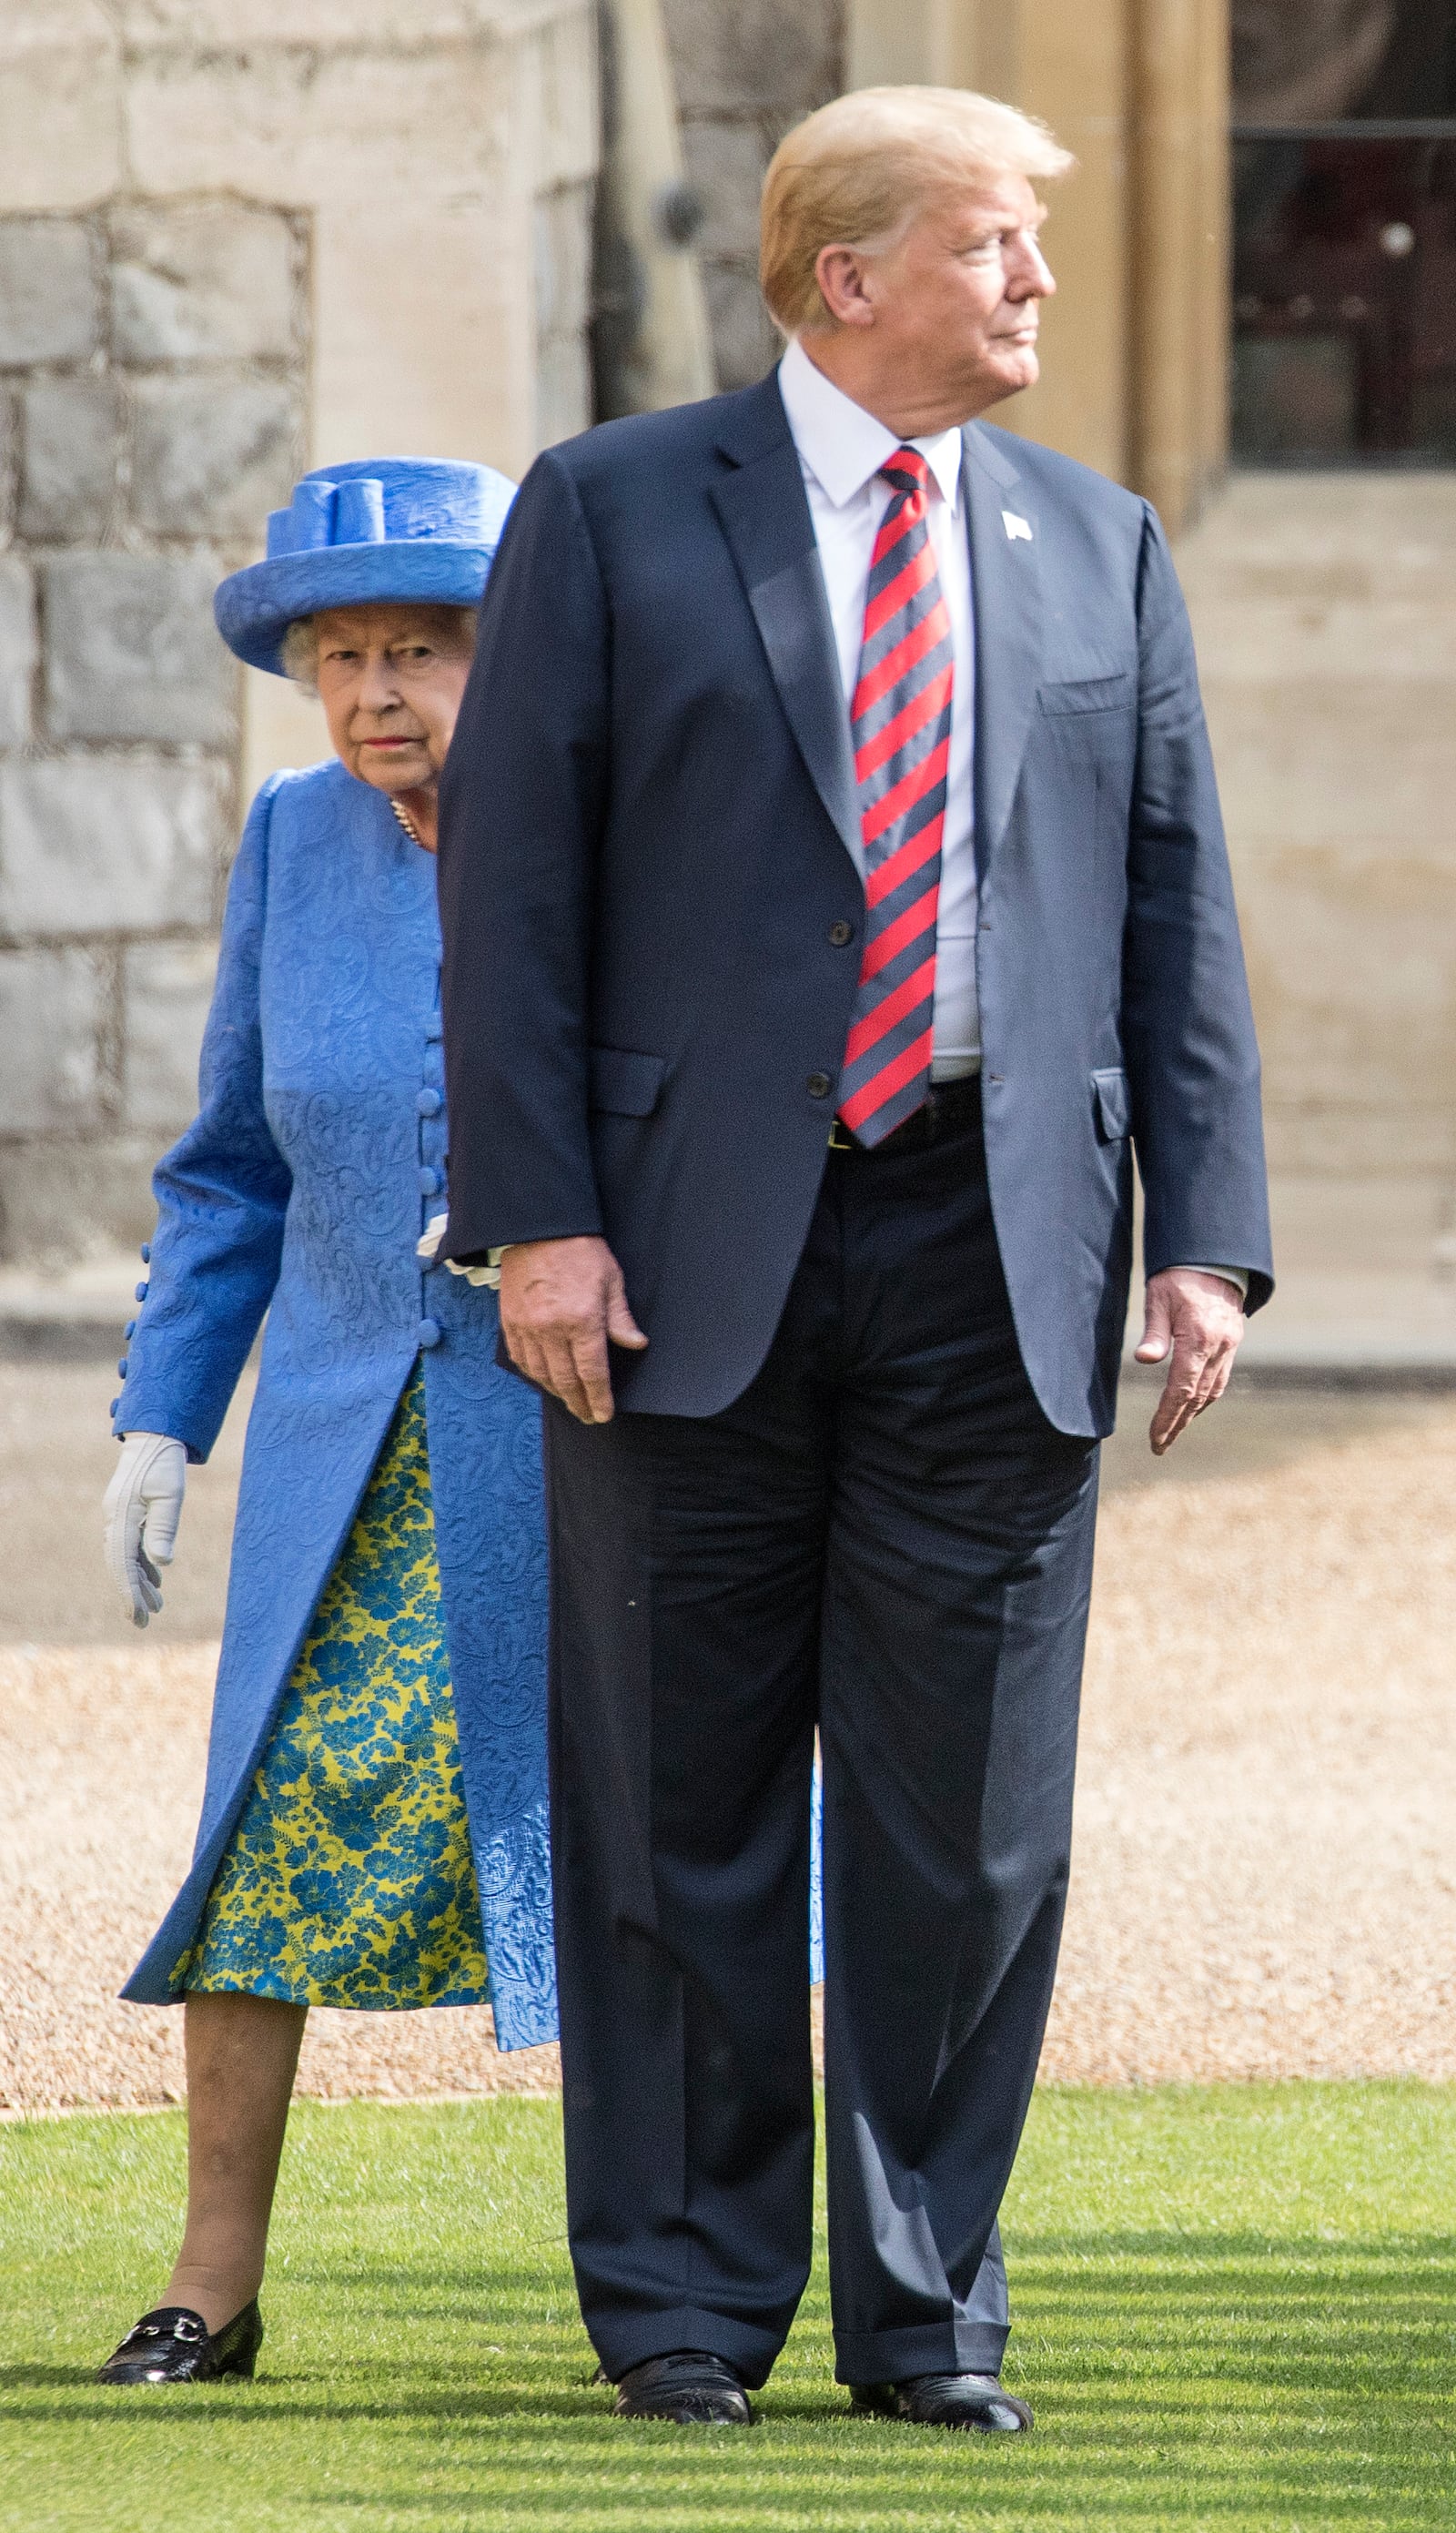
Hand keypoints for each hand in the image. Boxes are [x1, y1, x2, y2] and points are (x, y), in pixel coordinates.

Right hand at [104, 1432, 187, 1627]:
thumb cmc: (164, 1464)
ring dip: (139, 1582)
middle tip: (145, 1622)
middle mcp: (115, 1521)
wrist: (154, 1438)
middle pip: (121, 1566)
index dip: (129, 1592)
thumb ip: (164, 1527)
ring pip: (126, 1558)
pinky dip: (142, 1565)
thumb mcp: (170, 1494)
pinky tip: (156, 1579)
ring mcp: (119, 1518)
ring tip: (157, 1606)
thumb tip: (162, 1561)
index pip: (122, 1563)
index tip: (138, 1615)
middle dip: (132, 1595)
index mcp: (122, 1518)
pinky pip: (131, 1546)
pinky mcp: (127, 1515)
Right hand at [498, 1236, 646, 1423]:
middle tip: (587, 1415)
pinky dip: (533, 1374)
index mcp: (582, 1320)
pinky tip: (543, 1379)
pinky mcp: (510, 1321)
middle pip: (566, 1380)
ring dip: (556, 1392)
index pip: (592, 1373)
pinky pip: (521, 1358)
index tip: (603, 1414)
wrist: (539, 1227)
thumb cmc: (580, 1250)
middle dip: (579, 1403)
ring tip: (569, 1401)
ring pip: (541, 1374)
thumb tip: (636, 1344)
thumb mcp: (611, 1280)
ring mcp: (527, 1327)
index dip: (599, 1398)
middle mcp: (552, 1329)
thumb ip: (621, 1318)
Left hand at [1135, 1268, 1244, 1456]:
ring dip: (1192, 1414)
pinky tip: (1191, 1405)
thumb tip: (1144, 1360)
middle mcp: (1219, 1346)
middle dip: (1177, 1424)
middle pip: (1197, 1397)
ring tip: (1173, 1431)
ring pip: (1212, 1390)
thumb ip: (1153, 1331)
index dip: (1166, 1417)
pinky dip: (1205, 1396)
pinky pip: (1220, 1377)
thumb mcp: (1159, 1297)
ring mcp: (1230, 1345)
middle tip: (1160, 1446)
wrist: (1215, 1256)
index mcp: (1198, 1337)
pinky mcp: (1233, 1341)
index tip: (1154, 1439)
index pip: (1181, 1389)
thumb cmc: (1179, 1275)